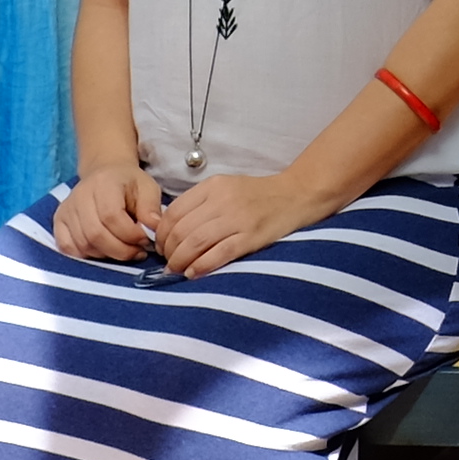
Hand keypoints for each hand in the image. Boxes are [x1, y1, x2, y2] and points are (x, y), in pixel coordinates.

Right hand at [55, 162, 167, 262]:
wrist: (105, 174)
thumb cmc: (128, 184)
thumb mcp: (147, 188)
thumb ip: (151, 208)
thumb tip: (153, 230)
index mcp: (103, 183)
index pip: (111, 216)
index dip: (130, 235)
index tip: (145, 240)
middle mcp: (79, 196)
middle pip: (96, 234)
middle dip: (121, 250)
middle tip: (137, 251)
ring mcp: (66, 210)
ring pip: (83, 244)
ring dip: (107, 255)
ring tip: (124, 250)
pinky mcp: (58, 222)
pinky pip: (68, 248)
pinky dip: (88, 256)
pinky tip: (104, 251)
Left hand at [156, 167, 332, 280]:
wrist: (296, 195)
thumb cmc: (257, 195)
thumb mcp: (225, 189)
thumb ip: (200, 204)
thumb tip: (169, 230)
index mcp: (213, 186)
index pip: (174, 212)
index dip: (162, 233)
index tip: (162, 246)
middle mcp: (222, 200)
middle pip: (182, 230)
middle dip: (169, 251)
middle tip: (168, 262)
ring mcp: (238, 219)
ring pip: (196, 242)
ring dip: (180, 261)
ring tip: (177, 270)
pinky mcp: (251, 237)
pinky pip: (219, 254)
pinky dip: (201, 266)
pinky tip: (193, 273)